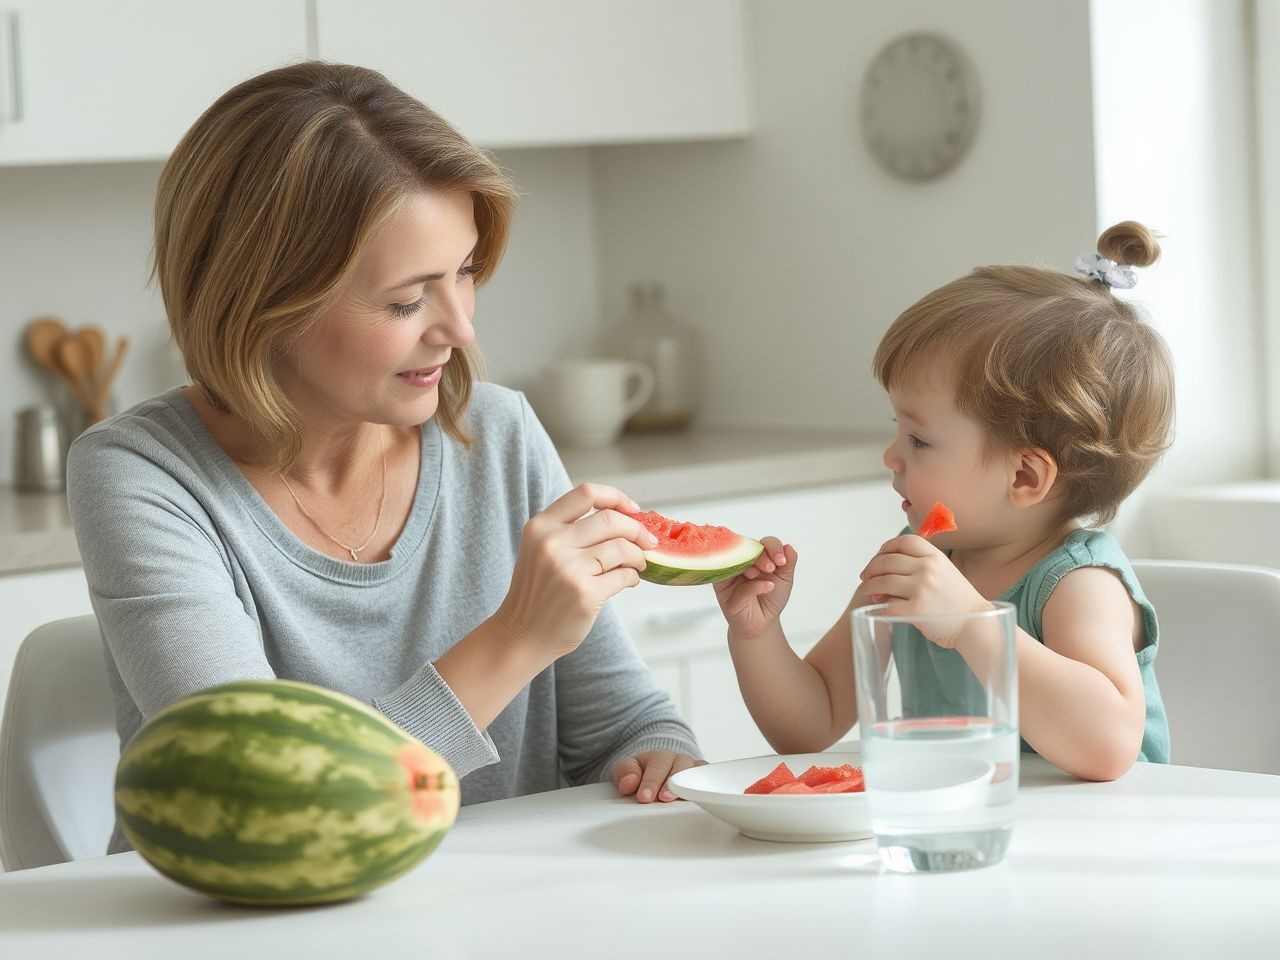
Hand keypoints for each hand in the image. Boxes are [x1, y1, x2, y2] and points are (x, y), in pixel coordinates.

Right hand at [494, 483, 656, 660]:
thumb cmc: (538, 592)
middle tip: (647, 541)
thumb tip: (625, 518)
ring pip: (622, 548)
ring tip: (637, 564)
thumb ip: (571, 530)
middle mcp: (552, 543)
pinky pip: (624, 576)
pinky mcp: (585, 594)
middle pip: (611, 520)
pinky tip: (628, 581)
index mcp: (540, 526)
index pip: (586, 494)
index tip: (633, 509)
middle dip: (637, 530)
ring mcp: (568, 569)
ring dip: (638, 556)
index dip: (616, 497)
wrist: (521, 634)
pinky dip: (633, 577)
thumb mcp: (540, 550)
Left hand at [612, 750, 704, 802]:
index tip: (644, 797)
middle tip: (664, 798)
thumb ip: (626, 774)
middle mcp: (679, 762)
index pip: (656, 767)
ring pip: (697, 774)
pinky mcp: (705, 779)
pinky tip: (706, 801)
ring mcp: (694, 770)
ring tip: (685, 801)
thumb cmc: (646, 772)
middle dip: (671, 785)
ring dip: (691, 788)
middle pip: (679, 769)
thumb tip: (628, 783)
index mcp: (659, 758)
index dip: (650, 782)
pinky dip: (708, 789)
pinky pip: (710, 782)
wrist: (663, 768)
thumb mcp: (631, 769)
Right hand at [713, 537, 795, 640]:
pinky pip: (734, 580)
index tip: (782, 561)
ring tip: (767, 577)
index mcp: (757, 557)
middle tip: (772, 569)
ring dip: (754, 565)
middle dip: (763, 556)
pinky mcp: (722, 588)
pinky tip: (767, 587)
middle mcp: (742, 562)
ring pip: (737, 560)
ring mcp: (730, 573)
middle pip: (749, 547)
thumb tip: (789, 547)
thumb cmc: (770, 599)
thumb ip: (789, 563)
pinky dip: (753, 584)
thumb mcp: (784, 580)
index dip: (773, 547)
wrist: (762, 624)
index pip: (763, 543)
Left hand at [858, 534, 990, 647]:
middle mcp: (927, 568)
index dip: (886, 547)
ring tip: (868, 591)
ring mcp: (921, 588)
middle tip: (865, 576)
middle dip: (872, 568)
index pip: (903, 542)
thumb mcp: (946, 572)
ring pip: (883, 582)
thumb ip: (921, 567)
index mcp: (935, 557)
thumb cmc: (959, 602)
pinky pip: (888, 604)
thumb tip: (887, 570)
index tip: (878, 556)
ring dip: (869, 586)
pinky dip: (881, 605)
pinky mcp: (915, 609)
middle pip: (887, 561)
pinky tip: (879, 607)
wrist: (977, 625)